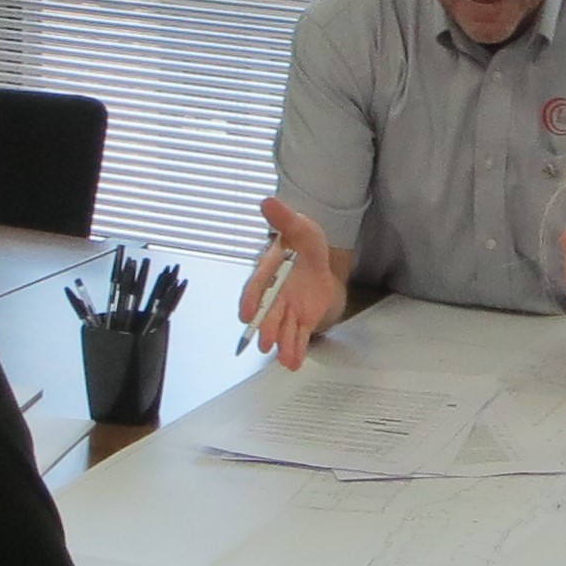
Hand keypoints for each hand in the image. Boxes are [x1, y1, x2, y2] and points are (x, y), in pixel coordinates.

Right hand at [240, 197, 346, 369]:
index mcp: (269, 270)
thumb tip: (268, 201)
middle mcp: (273, 294)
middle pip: (268, 313)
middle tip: (266, 341)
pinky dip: (295, 350)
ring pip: (282, 329)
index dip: (251, 299)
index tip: (246, 312)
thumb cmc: (304, 242)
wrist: (319, 258)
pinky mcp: (301, 320)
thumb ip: (284, 218)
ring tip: (283, 358)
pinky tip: (293, 363)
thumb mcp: (300, 226)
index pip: (256, 286)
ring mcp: (286, 309)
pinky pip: (297, 336)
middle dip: (266, 326)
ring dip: (281, 344)